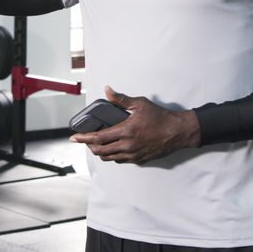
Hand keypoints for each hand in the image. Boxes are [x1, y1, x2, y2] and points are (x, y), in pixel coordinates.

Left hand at [70, 85, 200, 163]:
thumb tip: (107, 90)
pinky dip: (113, 156)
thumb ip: (121, 99)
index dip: (84, 138)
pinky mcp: (140, 159)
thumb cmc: (160, 117)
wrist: (178, 132)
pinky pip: (121, 160)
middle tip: (85, 141)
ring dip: (100, 152)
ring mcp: (133, 154)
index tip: (74, 138)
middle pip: (101, 151)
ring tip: (96, 145)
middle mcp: (128, 146)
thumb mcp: (140, 104)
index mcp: (125, 131)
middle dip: (89, 147)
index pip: (98, 138)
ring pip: (110, 158)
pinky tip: (112, 149)